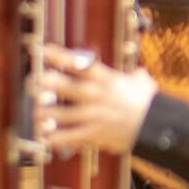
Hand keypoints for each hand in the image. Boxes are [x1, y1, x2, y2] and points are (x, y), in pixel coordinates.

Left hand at [35, 46, 158, 154]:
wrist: (154, 126)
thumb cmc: (148, 102)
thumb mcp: (142, 82)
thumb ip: (134, 77)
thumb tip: (137, 74)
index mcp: (105, 79)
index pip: (78, 64)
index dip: (58, 56)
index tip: (43, 50)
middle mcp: (95, 95)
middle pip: (65, 86)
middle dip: (47, 83)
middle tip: (34, 81)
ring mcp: (92, 115)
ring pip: (61, 114)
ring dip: (46, 114)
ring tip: (36, 113)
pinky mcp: (93, 134)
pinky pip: (69, 137)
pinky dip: (55, 138)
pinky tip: (46, 138)